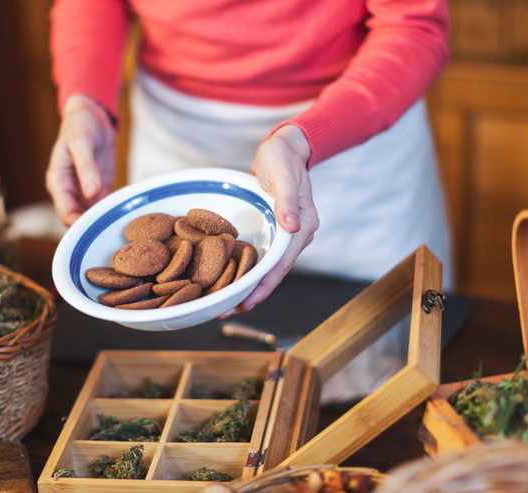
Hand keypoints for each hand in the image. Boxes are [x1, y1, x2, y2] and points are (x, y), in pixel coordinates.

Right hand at [45, 95, 117, 225]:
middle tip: (118, 228)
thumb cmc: (80, 126)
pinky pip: (106, 206)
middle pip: (79, 220)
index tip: (100, 226)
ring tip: (127, 224)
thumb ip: (86, 168)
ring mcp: (84, 192)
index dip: (80, 224)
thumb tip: (91, 193)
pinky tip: (129, 212)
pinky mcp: (99, 189)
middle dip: (95, 226)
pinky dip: (115, 210)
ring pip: (93, 217)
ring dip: (107, 220)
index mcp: (58, 182)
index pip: (66, 214)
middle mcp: (70, 191)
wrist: (91, 116)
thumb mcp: (81, 142)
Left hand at [230, 124, 316, 313]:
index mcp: (303, 226)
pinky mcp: (274, 231)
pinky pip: (260, 256)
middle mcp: (296, 236)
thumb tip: (292, 228)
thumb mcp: (283, 175)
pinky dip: (246, 269)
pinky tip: (229, 278)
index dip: (264, 286)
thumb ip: (287, 201)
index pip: (282, 264)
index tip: (246, 303)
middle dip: (252, 293)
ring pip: (267, 268)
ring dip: (248, 285)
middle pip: (274, 272)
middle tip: (225, 310)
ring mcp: (285, 235)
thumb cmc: (283, 158)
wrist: (285, 148)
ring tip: (224, 302)